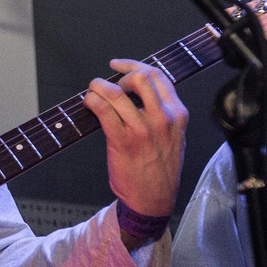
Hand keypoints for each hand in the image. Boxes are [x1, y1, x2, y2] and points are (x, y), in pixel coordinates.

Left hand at [83, 59, 187, 221]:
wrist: (154, 200)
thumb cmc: (160, 170)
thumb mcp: (173, 137)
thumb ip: (162, 114)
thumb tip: (135, 93)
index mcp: (177, 115)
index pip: (159, 76)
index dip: (134, 65)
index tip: (119, 66)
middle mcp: (163, 118)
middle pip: (140, 77)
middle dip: (119, 75)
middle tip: (108, 85)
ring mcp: (143, 130)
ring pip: (117, 92)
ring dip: (99, 87)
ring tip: (93, 91)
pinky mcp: (123, 141)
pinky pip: (103, 110)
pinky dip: (92, 101)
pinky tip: (89, 103)